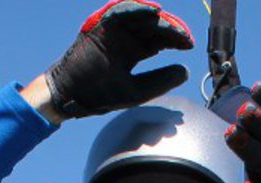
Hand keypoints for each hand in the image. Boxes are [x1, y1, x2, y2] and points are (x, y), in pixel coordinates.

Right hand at [43, 0, 192, 119]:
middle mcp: (125, 38)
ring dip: (157, 18)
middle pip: (153, 26)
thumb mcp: (136, 91)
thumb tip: (185, 71)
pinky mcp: (101, 25)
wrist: (71, 94)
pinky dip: (137, 8)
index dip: (175, 40)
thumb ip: (159, 81)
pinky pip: (122, 11)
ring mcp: (113, 30)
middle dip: (170, 28)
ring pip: (140, 17)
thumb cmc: (100, 95)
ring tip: (173, 25)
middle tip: (184, 37)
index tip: (189, 45)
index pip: (159, 40)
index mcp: (133, 52)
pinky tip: (153, 12)